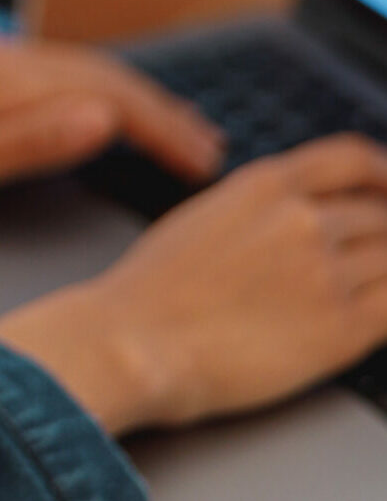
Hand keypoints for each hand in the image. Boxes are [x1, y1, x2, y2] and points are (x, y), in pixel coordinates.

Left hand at [0, 33, 222, 213]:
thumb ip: (26, 140)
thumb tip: (103, 116)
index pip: (107, 90)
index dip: (163, 125)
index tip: (204, 159)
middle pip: (93, 72)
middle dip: (154, 108)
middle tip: (200, 148)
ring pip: (64, 70)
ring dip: (117, 98)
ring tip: (155, 131)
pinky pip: (32, 75)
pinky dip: (74, 94)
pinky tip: (73, 112)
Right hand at [0, 136, 386, 434]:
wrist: (137, 340)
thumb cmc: (151, 290)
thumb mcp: (202, 217)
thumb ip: (257, 208)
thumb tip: (297, 215)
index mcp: (263, 185)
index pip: (351, 160)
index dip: (384, 173)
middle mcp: (302, 219)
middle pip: (380, 217)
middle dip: (384, 236)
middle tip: (375, 256)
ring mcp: (326, 272)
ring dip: (386, 275)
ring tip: (367, 291)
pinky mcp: (342, 329)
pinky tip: (377, 317)